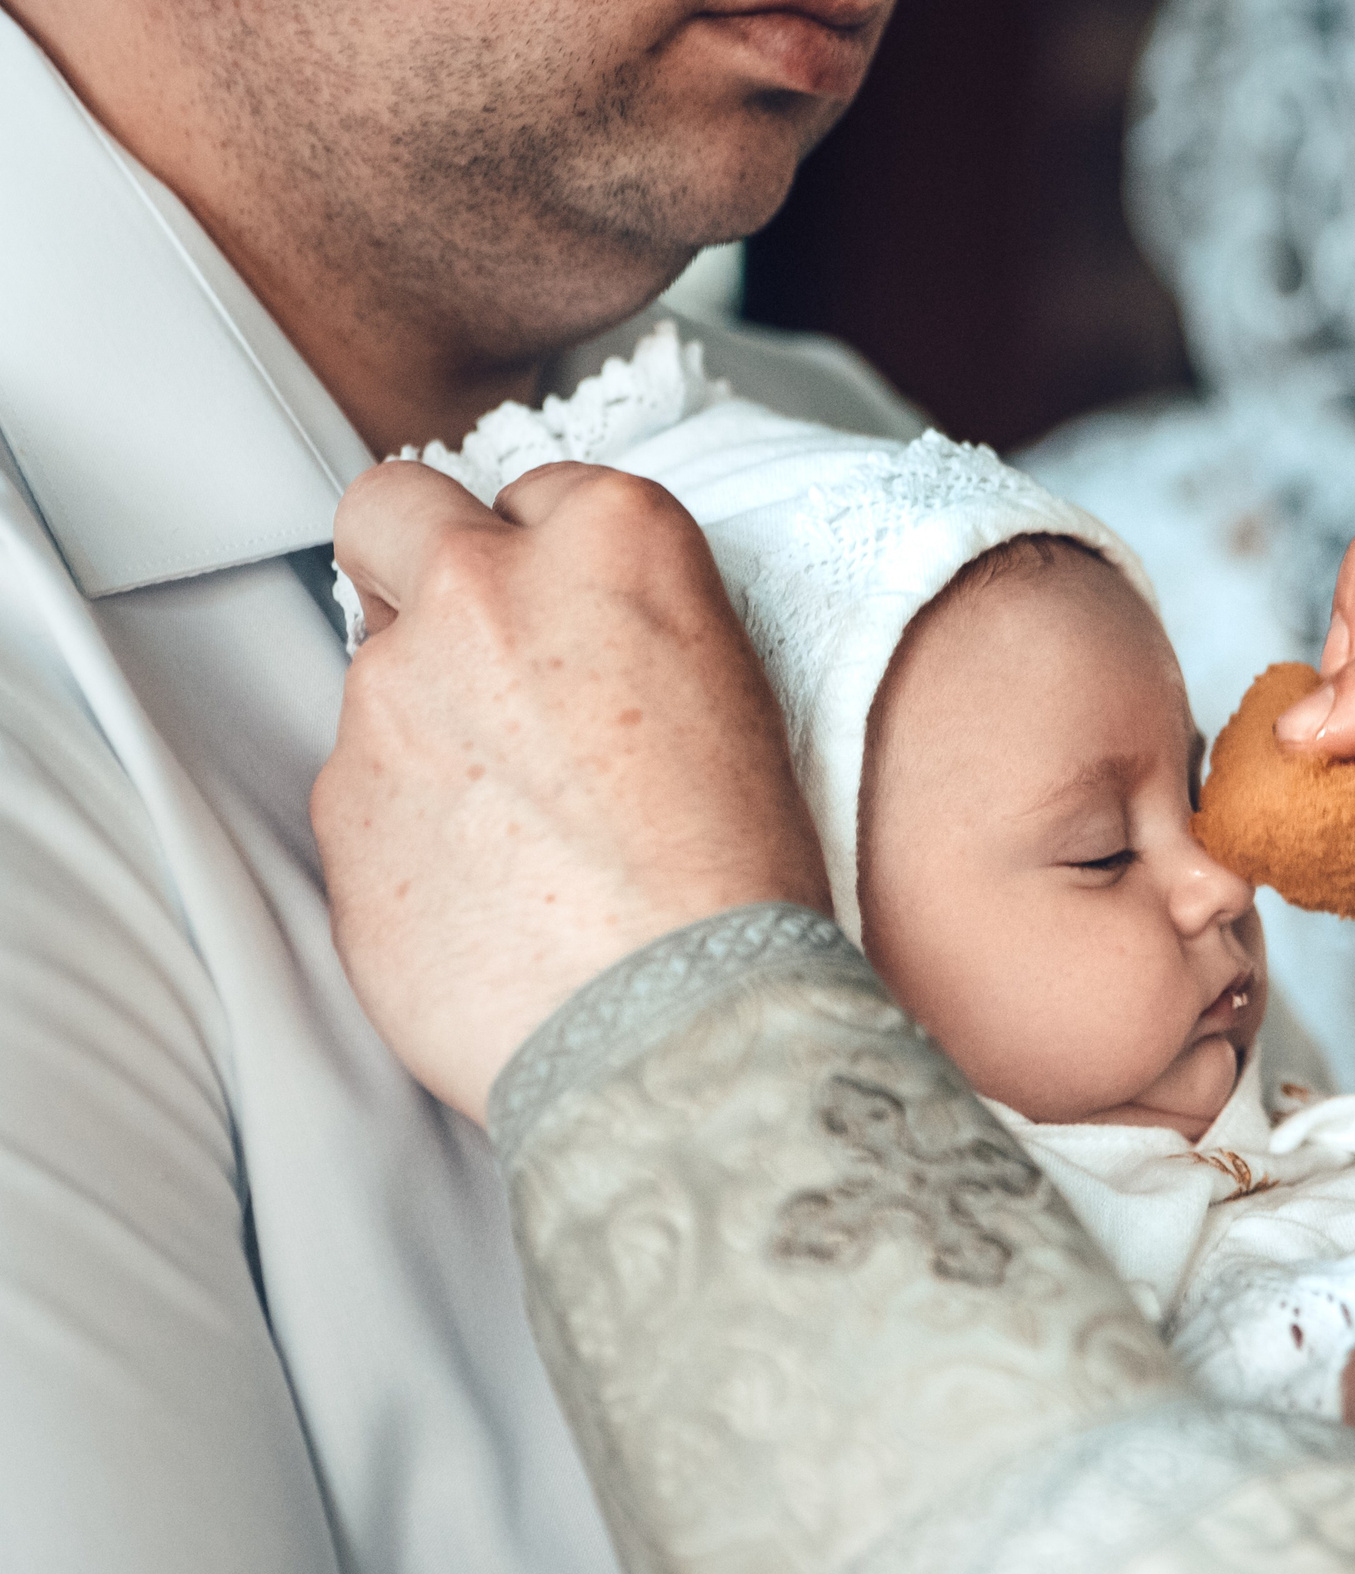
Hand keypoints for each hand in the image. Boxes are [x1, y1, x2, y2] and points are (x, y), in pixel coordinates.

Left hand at [313, 460, 830, 1123]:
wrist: (681, 1025)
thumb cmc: (740, 875)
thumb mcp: (733, 691)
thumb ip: (622, 616)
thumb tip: (556, 628)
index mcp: (613, 541)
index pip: (538, 491)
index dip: (552, 558)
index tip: (573, 618)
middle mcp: (485, 589)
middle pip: (393, 510)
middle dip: (417, 559)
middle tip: (476, 651)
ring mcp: (392, 694)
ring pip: (376, 667)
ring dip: (426, 718)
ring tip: (520, 827)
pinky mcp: (337, 801)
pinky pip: (360, 787)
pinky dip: (407, 823)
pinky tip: (487, 889)